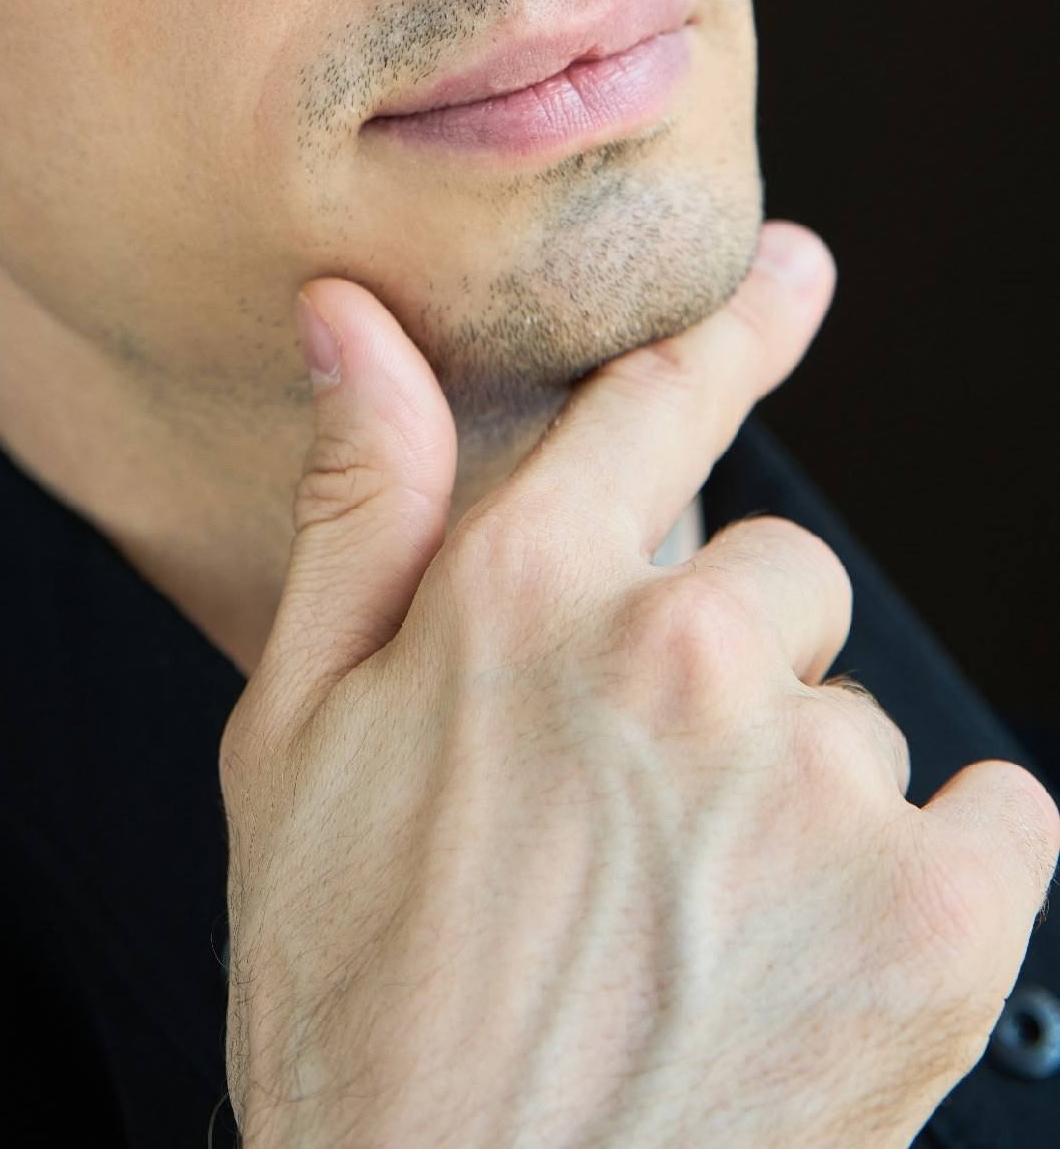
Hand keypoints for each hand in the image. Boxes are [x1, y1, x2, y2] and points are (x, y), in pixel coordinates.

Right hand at [219, 225, 1058, 1146]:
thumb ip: (359, 505)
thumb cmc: (357, 1004)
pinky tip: (818, 964)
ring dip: (809, 800)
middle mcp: (677, 655)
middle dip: (727, 671)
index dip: (737, 331)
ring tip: (699, 934)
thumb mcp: (293, 738)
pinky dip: (934, 880)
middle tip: (640, 823)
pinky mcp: (937, 919)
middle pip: (777, 580)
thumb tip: (354, 320)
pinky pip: (995, 814)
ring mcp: (815, 785)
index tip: (799, 278)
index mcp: (521, 594)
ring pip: (862, 718)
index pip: (660, 404)